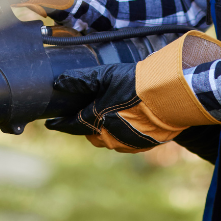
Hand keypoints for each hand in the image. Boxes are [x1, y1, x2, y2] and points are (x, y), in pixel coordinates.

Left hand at [46, 31, 220, 151]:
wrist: (169, 96)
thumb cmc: (136, 83)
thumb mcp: (105, 75)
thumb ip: (81, 80)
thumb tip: (58, 83)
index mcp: (96, 119)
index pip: (72, 125)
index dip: (60, 124)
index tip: (51, 124)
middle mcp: (108, 136)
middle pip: (89, 134)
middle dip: (84, 126)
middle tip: (83, 115)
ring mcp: (126, 143)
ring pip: (107, 140)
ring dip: (104, 131)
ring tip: (107, 118)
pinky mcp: (143, 145)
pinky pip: (125, 143)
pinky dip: (121, 134)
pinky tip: (127, 123)